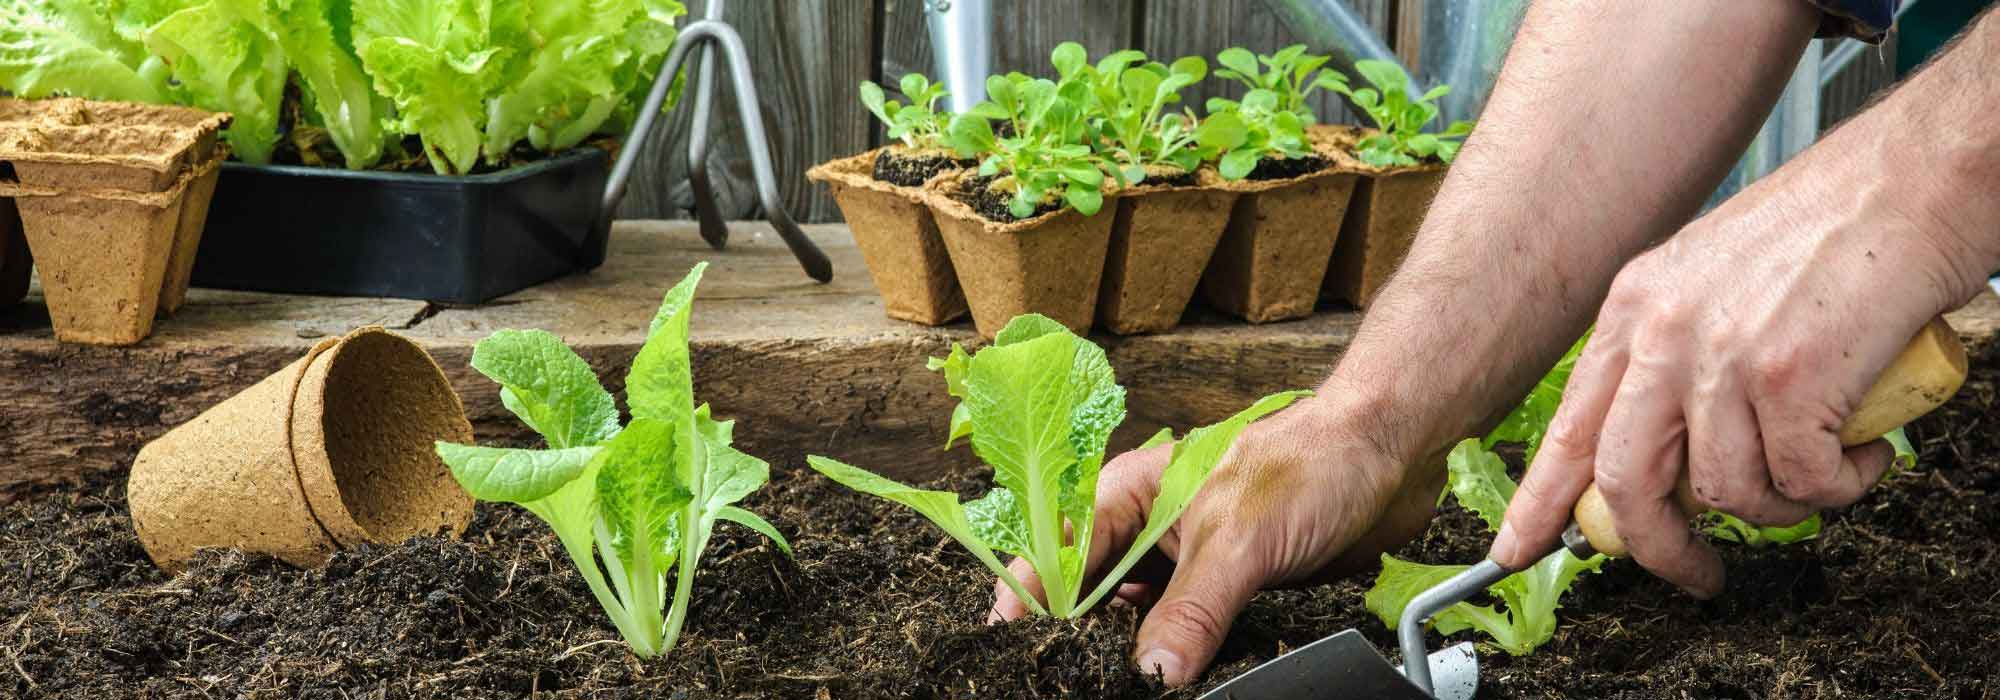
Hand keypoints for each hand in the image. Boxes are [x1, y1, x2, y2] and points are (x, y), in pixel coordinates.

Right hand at [987, 397, 1444, 686]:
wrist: (1392, 453)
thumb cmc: (1312, 461)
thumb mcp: (1238, 542)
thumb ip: (1191, 612)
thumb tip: (1151, 675)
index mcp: (1130, 493)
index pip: (1057, 554)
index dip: (1030, 601)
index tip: (1013, 647)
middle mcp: (1150, 527)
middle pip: (1090, 593)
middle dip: (1079, 636)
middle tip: (1071, 676)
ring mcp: (1188, 559)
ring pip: (1138, 618)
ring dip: (1132, 652)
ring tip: (1119, 680)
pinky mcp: (1228, 587)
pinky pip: (1187, 633)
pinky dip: (1179, 658)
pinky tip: (1177, 680)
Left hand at [1487, 152, 1979, 596]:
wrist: (1915, 179)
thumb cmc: (1834, 231)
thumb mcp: (1713, 281)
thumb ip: (1677, 356)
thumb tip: (1672, 449)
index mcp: (1633, 308)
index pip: (1569, 426)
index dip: (1541, 500)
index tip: (1517, 549)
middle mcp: (1662, 332)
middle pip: (1624, 480)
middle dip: (1657, 547)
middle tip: (1696, 574)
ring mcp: (1721, 355)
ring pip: (1724, 493)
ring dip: (1781, 508)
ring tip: (1823, 473)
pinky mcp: (1788, 378)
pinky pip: (1800, 482)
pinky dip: (1839, 486)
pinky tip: (1863, 451)